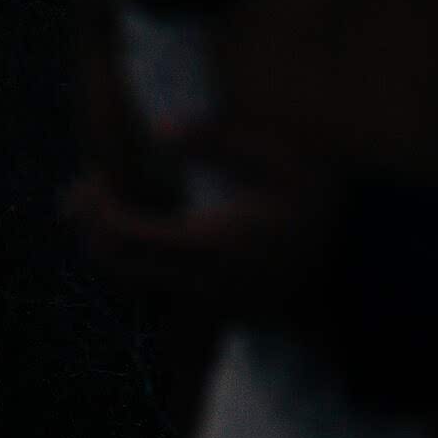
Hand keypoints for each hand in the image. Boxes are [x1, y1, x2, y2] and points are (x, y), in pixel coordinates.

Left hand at [60, 122, 339, 318]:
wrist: (360, 274)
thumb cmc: (322, 209)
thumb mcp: (286, 162)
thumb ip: (223, 141)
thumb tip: (160, 129)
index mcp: (211, 245)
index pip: (126, 236)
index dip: (97, 208)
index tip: (92, 177)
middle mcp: (199, 283)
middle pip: (118, 267)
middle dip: (89, 228)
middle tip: (77, 191)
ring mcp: (205, 302)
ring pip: (133, 284)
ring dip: (107, 246)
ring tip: (91, 206)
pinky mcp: (212, 308)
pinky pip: (155, 289)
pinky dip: (133, 261)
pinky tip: (133, 231)